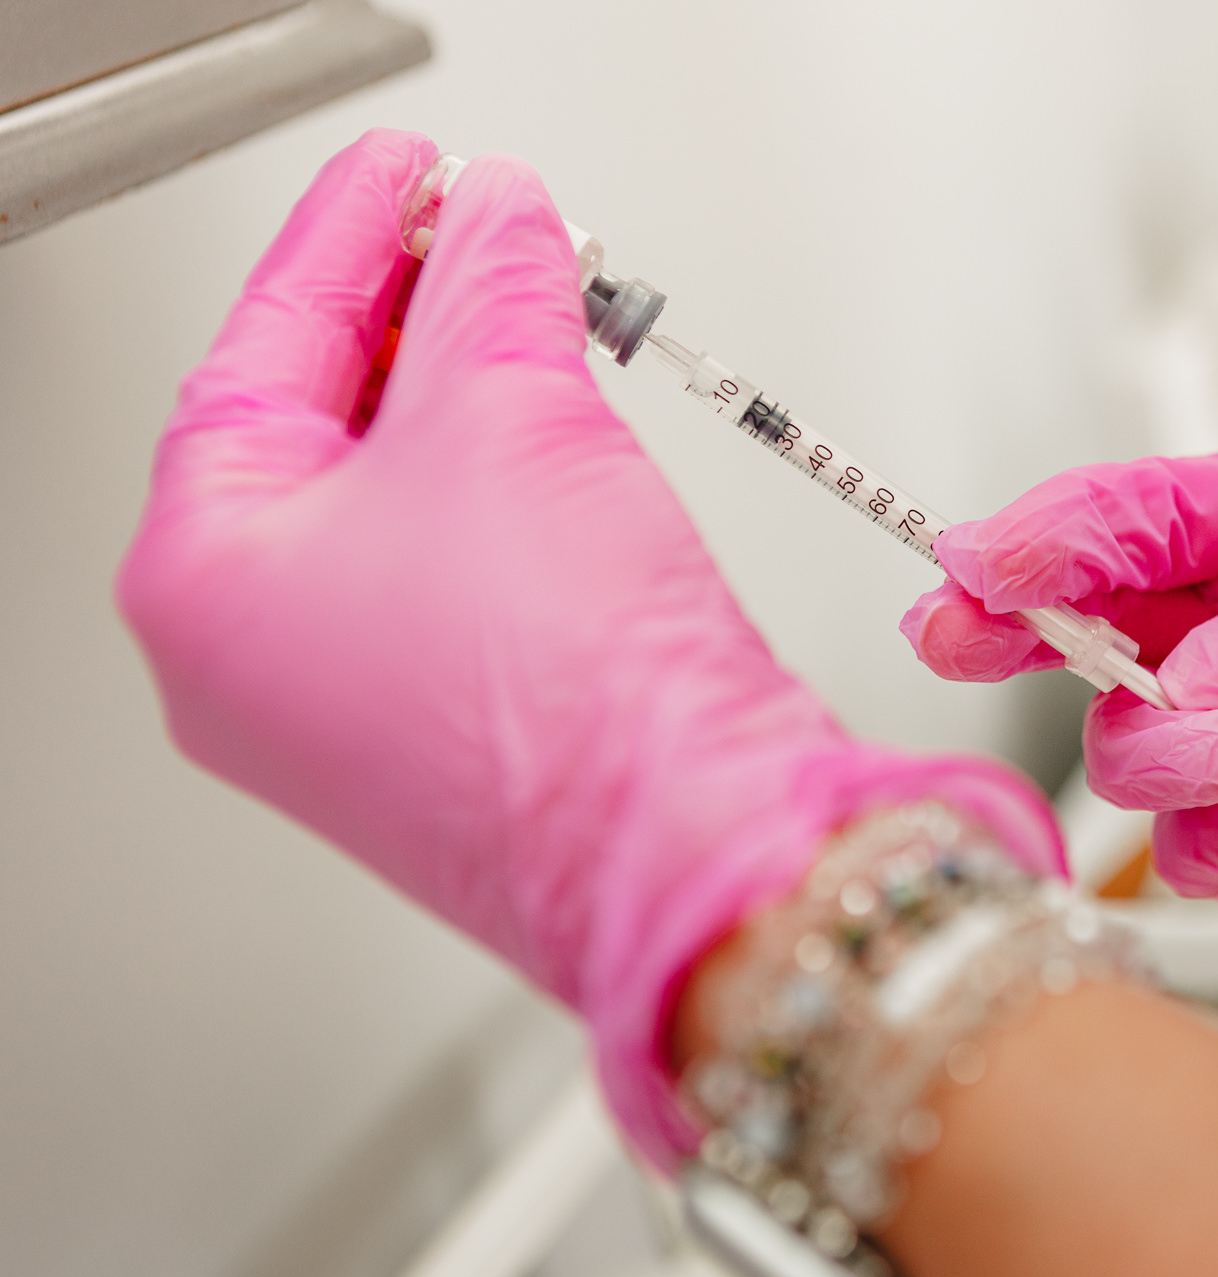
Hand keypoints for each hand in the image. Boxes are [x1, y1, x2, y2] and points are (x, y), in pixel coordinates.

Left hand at [118, 130, 1059, 1162]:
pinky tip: (563, 437)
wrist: (699, 850)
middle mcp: (255, 664)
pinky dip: (504, 489)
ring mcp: (349, 713)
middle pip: (321, 431)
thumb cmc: (574, 698)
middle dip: (419, 317)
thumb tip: (500, 224)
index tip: (411, 172)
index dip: (349, 236)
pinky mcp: (451, 737)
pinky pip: (455, 572)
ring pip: (397, 504)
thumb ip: (494, 288)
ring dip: (474, 400)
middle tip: (491, 231)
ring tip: (547, 320)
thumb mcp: (514, 420)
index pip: (263, 353)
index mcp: (204, 586)